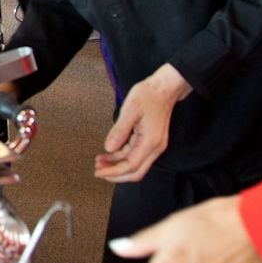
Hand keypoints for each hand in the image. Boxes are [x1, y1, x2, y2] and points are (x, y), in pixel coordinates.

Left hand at [94, 63, 188, 183]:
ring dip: (117, 165)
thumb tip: (108, 149)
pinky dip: (121, 157)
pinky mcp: (151, 141)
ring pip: (135, 164)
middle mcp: (155, 148)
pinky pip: (135, 154)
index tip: (98, 172)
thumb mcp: (129, 110)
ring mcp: (154, 145)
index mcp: (151, 142)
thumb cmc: (149, 95)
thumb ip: (119, 131)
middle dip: (115, 174)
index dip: (114, 172)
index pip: (131, 166)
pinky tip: (109, 153)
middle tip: (97, 171)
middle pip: (135, 172)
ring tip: (99, 161)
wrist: (164, 88)